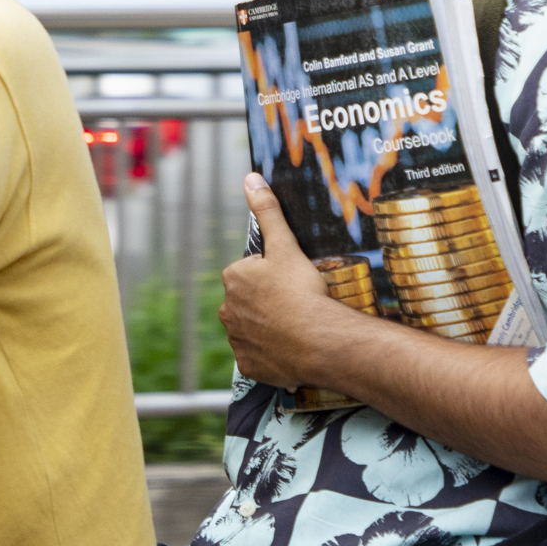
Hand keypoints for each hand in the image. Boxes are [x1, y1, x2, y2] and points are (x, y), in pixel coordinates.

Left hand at [218, 174, 351, 392]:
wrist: (319, 340)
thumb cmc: (302, 291)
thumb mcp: (286, 245)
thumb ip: (267, 211)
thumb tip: (251, 178)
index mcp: (233, 279)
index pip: (252, 272)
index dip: (275, 275)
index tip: (293, 282)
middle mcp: (227, 311)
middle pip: (251, 302)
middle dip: (270, 302)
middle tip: (298, 305)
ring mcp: (238, 342)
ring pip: (255, 330)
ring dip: (271, 328)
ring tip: (298, 327)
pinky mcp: (249, 367)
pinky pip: (260, 358)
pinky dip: (273, 354)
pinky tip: (292, 349)